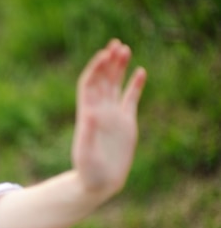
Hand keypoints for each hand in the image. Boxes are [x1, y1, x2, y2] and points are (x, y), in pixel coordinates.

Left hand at [72, 39, 146, 197]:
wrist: (98, 183)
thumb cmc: (88, 172)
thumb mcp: (86, 153)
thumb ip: (89, 134)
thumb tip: (91, 114)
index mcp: (87, 115)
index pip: (89, 85)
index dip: (95, 69)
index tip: (104, 54)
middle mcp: (99, 112)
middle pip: (102, 80)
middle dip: (108, 62)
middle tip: (117, 44)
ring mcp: (113, 116)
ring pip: (115, 86)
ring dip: (119, 68)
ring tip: (125, 49)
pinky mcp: (126, 123)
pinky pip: (130, 99)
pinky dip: (135, 85)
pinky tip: (140, 71)